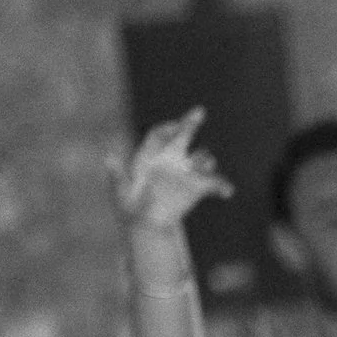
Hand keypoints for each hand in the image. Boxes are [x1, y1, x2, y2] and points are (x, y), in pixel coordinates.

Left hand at [111, 110, 229, 241]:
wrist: (150, 223)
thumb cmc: (132, 207)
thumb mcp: (122, 194)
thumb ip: (117, 176)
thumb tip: (108, 157)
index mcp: (151, 155)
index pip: (159, 134)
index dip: (166, 128)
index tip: (173, 126)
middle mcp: (171, 158)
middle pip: (183, 134)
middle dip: (190, 122)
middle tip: (198, 112)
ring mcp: (186, 171)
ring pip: (201, 157)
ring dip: (204, 160)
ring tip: (206, 164)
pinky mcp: (199, 187)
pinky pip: (215, 182)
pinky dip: (222, 186)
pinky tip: (227, 192)